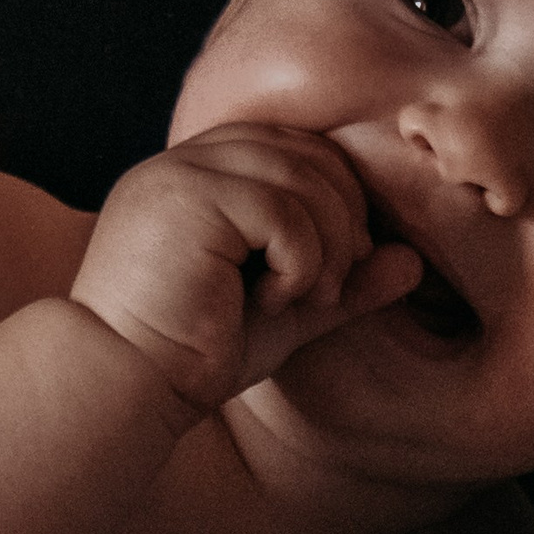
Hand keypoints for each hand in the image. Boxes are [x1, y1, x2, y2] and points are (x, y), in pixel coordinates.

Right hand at [69, 123, 417, 411]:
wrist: (119, 385)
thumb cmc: (188, 357)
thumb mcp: (282, 314)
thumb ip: (341, 283)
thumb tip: (414, 262)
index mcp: (198, 176)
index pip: (295, 148)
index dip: (337, 197)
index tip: (337, 267)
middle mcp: (184, 161)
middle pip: (307, 151)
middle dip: (343, 219)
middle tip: (328, 287)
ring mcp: (181, 173)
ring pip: (302, 176)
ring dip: (325, 245)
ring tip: (302, 300)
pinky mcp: (186, 198)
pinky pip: (282, 208)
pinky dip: (298, 260)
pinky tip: (270, 301)